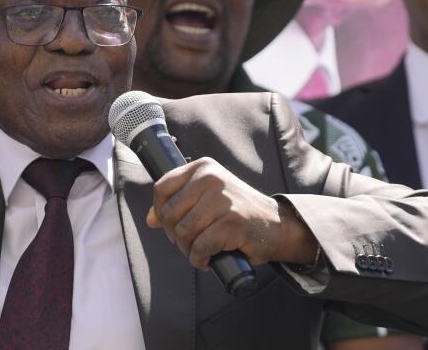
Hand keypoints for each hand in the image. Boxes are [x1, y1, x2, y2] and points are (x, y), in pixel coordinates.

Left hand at [147, 158, 317, 269]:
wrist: (277, 224)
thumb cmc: (238, 211)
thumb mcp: (208, 196)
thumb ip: (179, 202)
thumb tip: (151, 219)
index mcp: (202, 167)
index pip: (161, 188)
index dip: (160, 212)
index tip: (170, 224)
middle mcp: (210, 179)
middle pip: (170, 214)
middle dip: (175, 235)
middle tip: (189, 243)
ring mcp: (221, 201)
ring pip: (183, 233)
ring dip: (188, 249)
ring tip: (200, 250)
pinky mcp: (231, 224)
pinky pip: (200, 247)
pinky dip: (200, 259)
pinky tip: (208, 259)